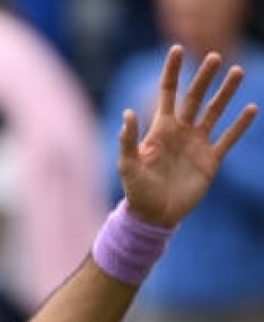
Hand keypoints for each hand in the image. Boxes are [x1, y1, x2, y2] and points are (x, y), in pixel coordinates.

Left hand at [119, 45, 257, 226]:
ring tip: (238, 71)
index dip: (172, 71)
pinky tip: (251, 108)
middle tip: (215, 56)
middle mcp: (181, 131)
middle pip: (195, 97)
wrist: (154, 215)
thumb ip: (128, 140)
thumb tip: (127, 113)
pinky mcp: (211, 160)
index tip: (176, 49)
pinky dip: (240, 125)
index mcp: (160, 128)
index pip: (167, 93)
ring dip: (226, 93)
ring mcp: (197, 144)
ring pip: (215, 112)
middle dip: (204, 77)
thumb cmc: (137, 190)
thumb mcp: (128, 165)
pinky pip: (228, 138)